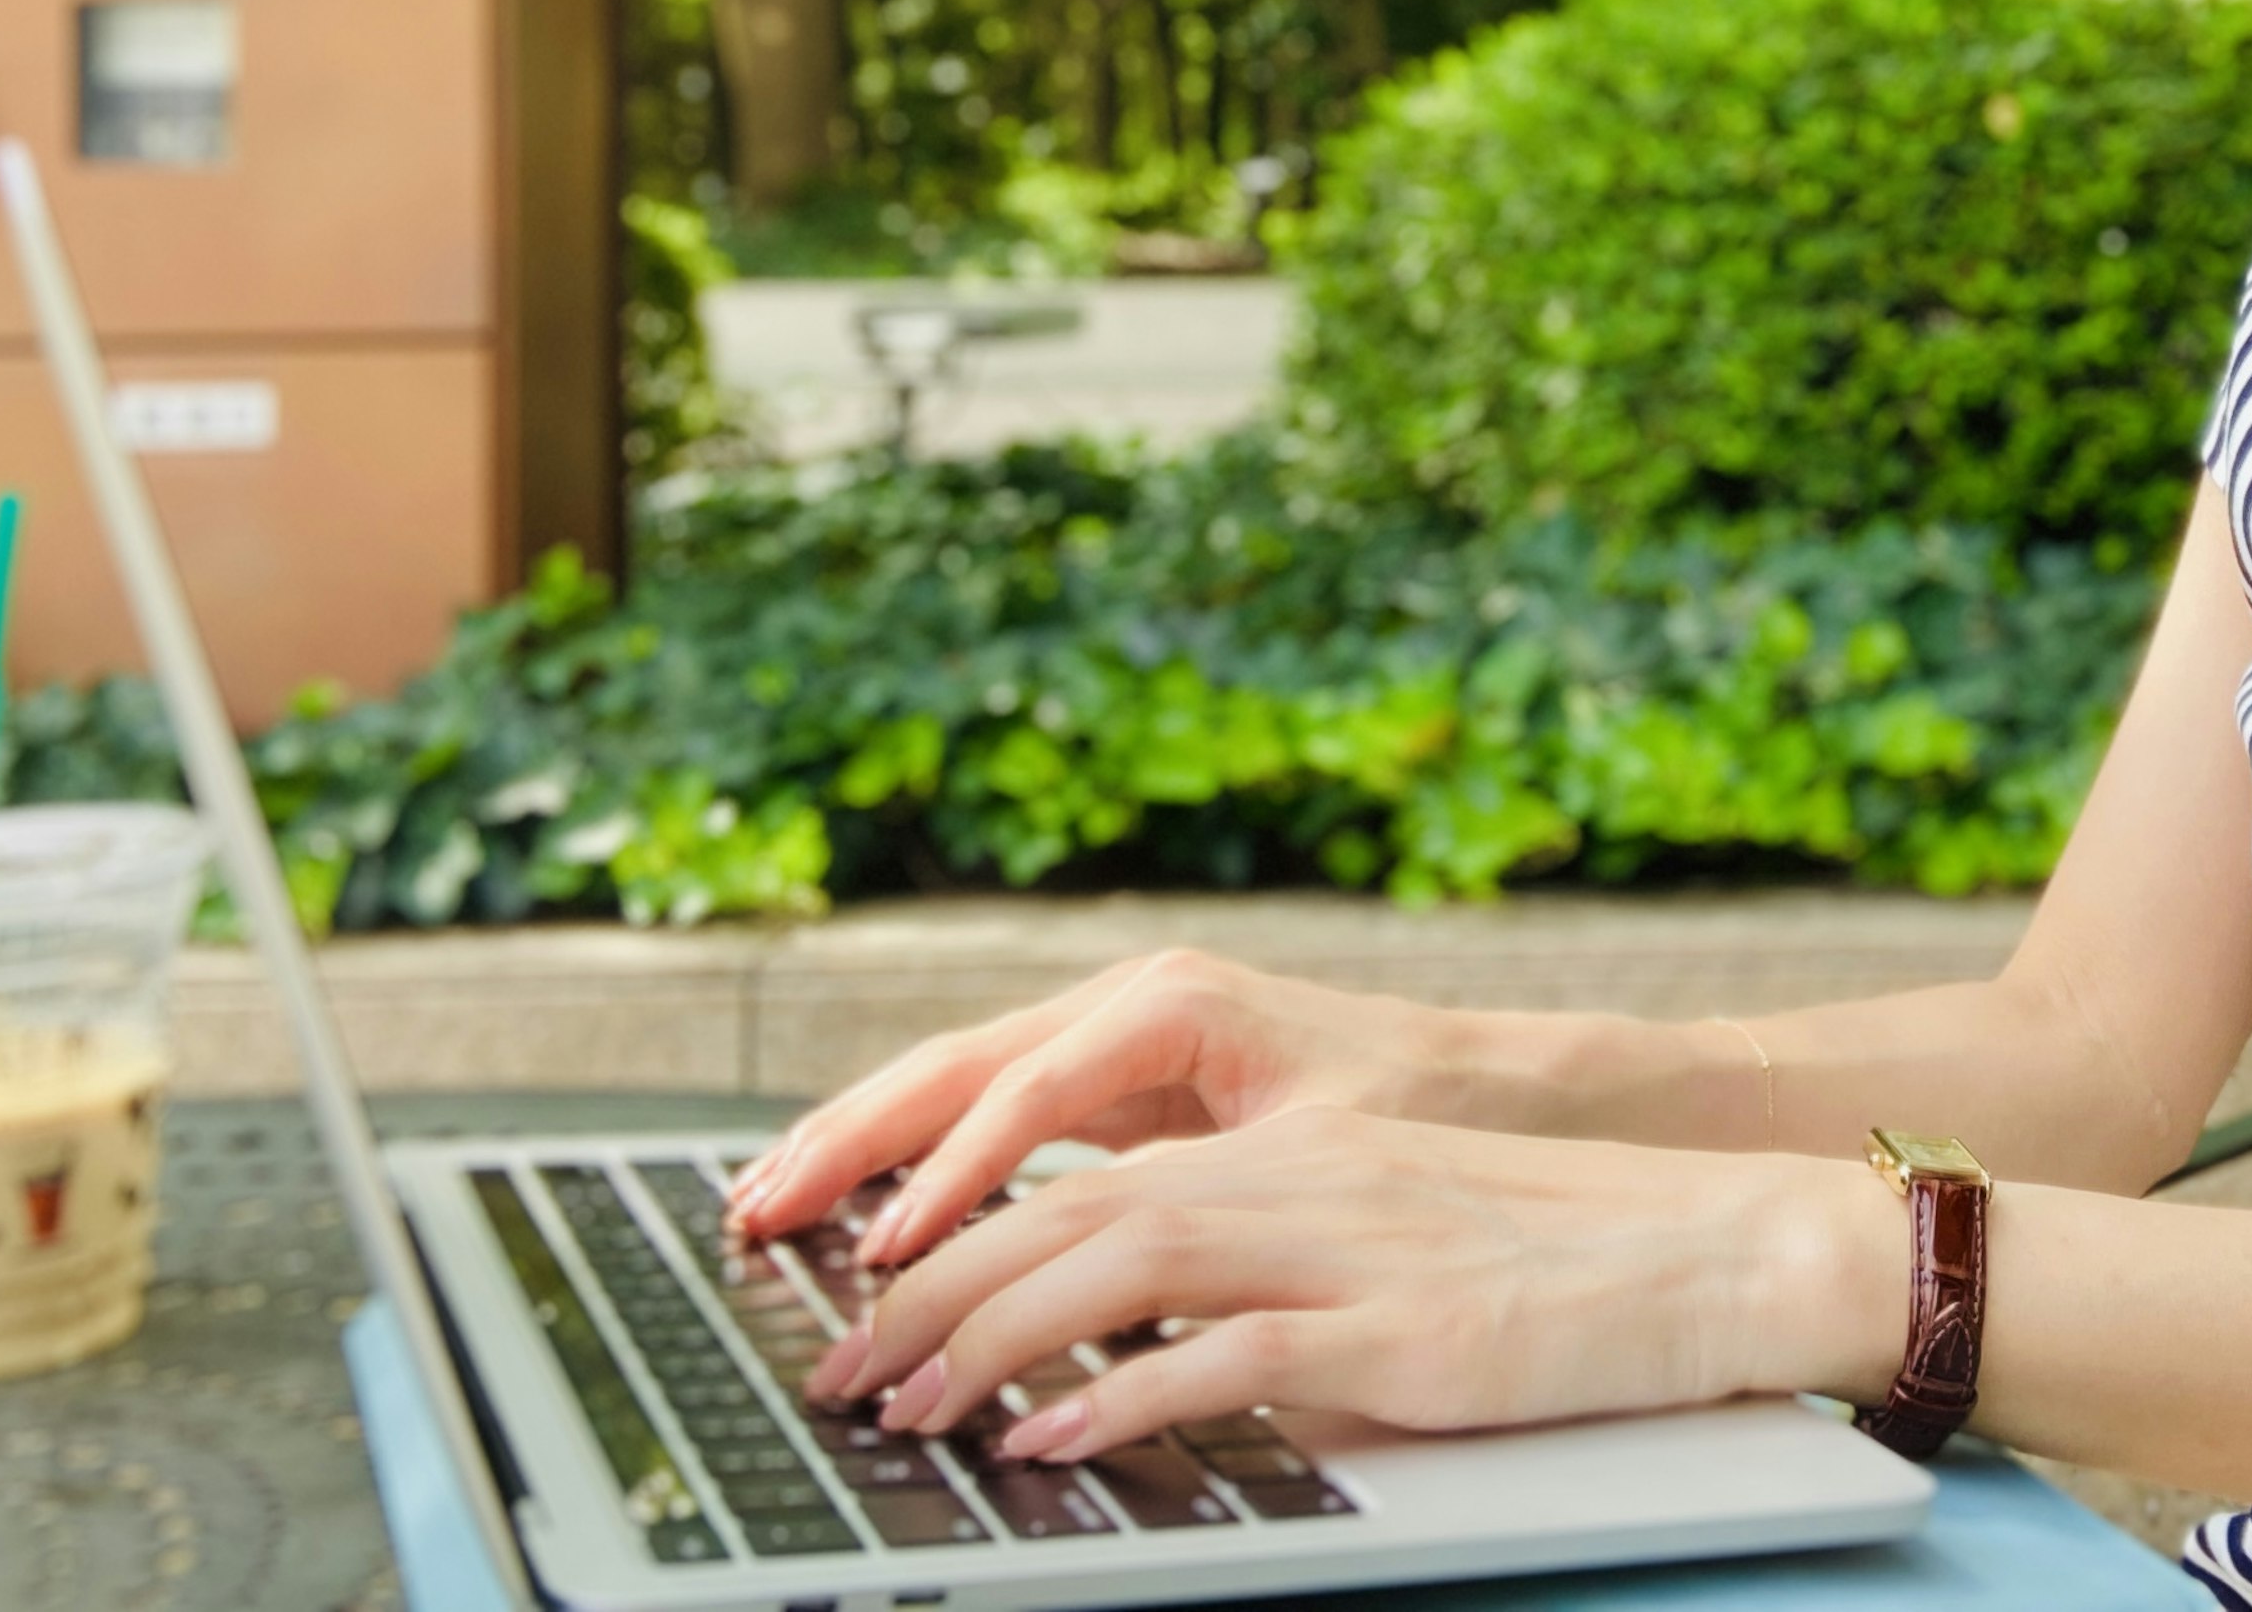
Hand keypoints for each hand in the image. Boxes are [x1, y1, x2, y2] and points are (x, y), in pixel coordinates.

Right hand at [727, 948, 1453, 1264]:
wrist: (1496, 1082)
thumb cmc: (1423, 1111)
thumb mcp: (1313, 1145)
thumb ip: (1200, 1186)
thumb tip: (1091, 1246)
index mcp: (1173, 1006)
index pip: (1026, 1097)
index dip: (948, 1178)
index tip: (886, 1251)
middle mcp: (1129, 1001)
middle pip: (957, 1068)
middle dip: (852, 1139)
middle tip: (755, 1212)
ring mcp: (1114, 1034)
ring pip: (956, 1081)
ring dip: (859, 1139)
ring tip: (762, 1201)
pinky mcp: (1115, 1077)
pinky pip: (990, 1111)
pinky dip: (914, 1151)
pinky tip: (853, 1200)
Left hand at [807, 1107, 1910, 1460]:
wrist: (1719, 1248)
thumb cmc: (1557, 1259)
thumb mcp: (1381, 1245)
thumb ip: (1254, 1280)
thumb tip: (1114, 1358)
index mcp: (1290, 1151)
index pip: (1077, 1178)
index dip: (951, 1242)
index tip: (860, 1311)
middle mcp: (1301, 1178)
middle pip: (1068, 1213)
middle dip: (925, 1298)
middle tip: (834, 1377)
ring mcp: (1350, 1249)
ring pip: (1120, 1265)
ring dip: (990, 1345)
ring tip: (902, 1414)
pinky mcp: (1403, 1333)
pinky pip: (1233, 1359)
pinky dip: (1127, 1402)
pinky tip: (1054, 1447)